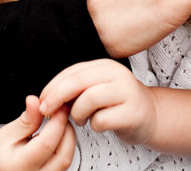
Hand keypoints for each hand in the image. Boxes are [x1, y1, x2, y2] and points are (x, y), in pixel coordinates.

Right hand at [0, 96, 74, 170]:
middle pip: (63, 155)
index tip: (59, 106)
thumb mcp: (6, 134)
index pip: (47, 143)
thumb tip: (36, 101)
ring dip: (67, 139)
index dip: (57, 122)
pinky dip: (63, 147)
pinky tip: (56, 136)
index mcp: (20, 166)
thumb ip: (26, 120)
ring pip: (66, 161)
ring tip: (56, 124)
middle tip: (61, 113)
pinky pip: (63, 164)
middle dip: (66, 131)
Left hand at [40, 59, 156, 144]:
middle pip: (78, 82)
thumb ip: (76, 88)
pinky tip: (98, 125)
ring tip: (80, 120)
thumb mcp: (96, 88)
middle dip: (56, 97)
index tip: (40, 101)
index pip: (72, 72)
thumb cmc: (117, 105)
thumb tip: (46, 97)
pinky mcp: (133, 113)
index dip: (52, 86)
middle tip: (47, 111)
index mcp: (105, 66)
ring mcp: (127, 92)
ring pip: (88, 99)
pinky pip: (102, 119)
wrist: (150, 116)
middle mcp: (117, 74)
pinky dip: (94, 125)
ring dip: (77, 113)